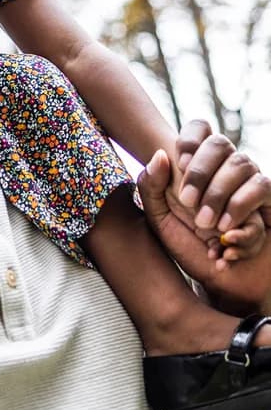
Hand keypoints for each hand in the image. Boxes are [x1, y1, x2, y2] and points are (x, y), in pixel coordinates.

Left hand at [140, 149, 270, 316]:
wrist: (219, 280)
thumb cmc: (188, 245)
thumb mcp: (159, 220)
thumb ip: (150, 187)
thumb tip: (160, 154)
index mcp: (196, 165)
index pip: (199, 128)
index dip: (191, 139)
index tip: (181, 164)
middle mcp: (225, 167)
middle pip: (220, 143)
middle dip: (201, 172)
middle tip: (187, 203)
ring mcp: (248, 181)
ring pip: (242, 163)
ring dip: (220, 194)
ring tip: (206, 226)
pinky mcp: (268, 201)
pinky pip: (262, 188)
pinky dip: (242, 211)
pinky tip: (225, 236)